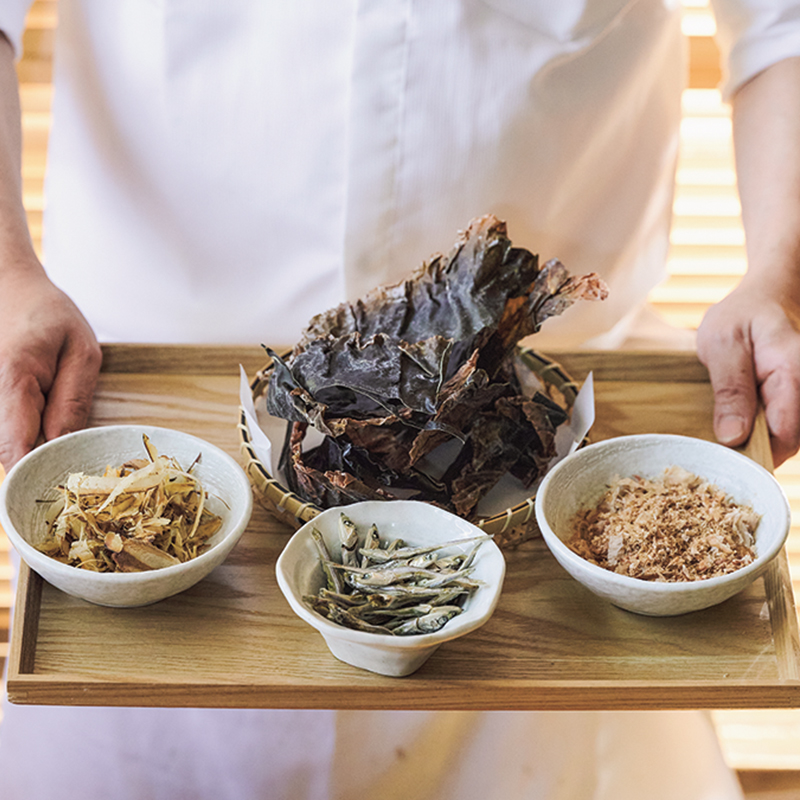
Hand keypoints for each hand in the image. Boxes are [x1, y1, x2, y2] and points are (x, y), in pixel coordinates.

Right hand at [0, 264, 101, 469]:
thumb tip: (66, 448)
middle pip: (8, 452)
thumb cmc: (49, 316)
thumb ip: (73, 402)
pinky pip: (3, 432)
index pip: (16, 449)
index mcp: (13, 379)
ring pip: (5, 444)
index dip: (38, 474)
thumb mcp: (81, 353)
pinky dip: (24, 433)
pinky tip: (42, 421)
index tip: (65, 483)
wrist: (7, 289)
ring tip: (57, 429)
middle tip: (73, 460)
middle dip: (40, 462)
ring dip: (32, 445)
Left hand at [697, 282, 799, 466]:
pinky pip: (783, 426)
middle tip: (718, 452)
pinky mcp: (797, 399)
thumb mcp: (723, 343)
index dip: (756, 455)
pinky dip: (761, 431)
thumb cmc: (742, 315)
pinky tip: (738, 423)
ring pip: (788, 436)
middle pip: (789, 440)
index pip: (785, 434)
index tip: (725, 461)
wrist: (767, 296)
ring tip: (725, 433)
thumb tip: (732, 437)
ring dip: (757, 442)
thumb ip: (729, 389)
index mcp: (793, 373)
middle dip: (755, 451)